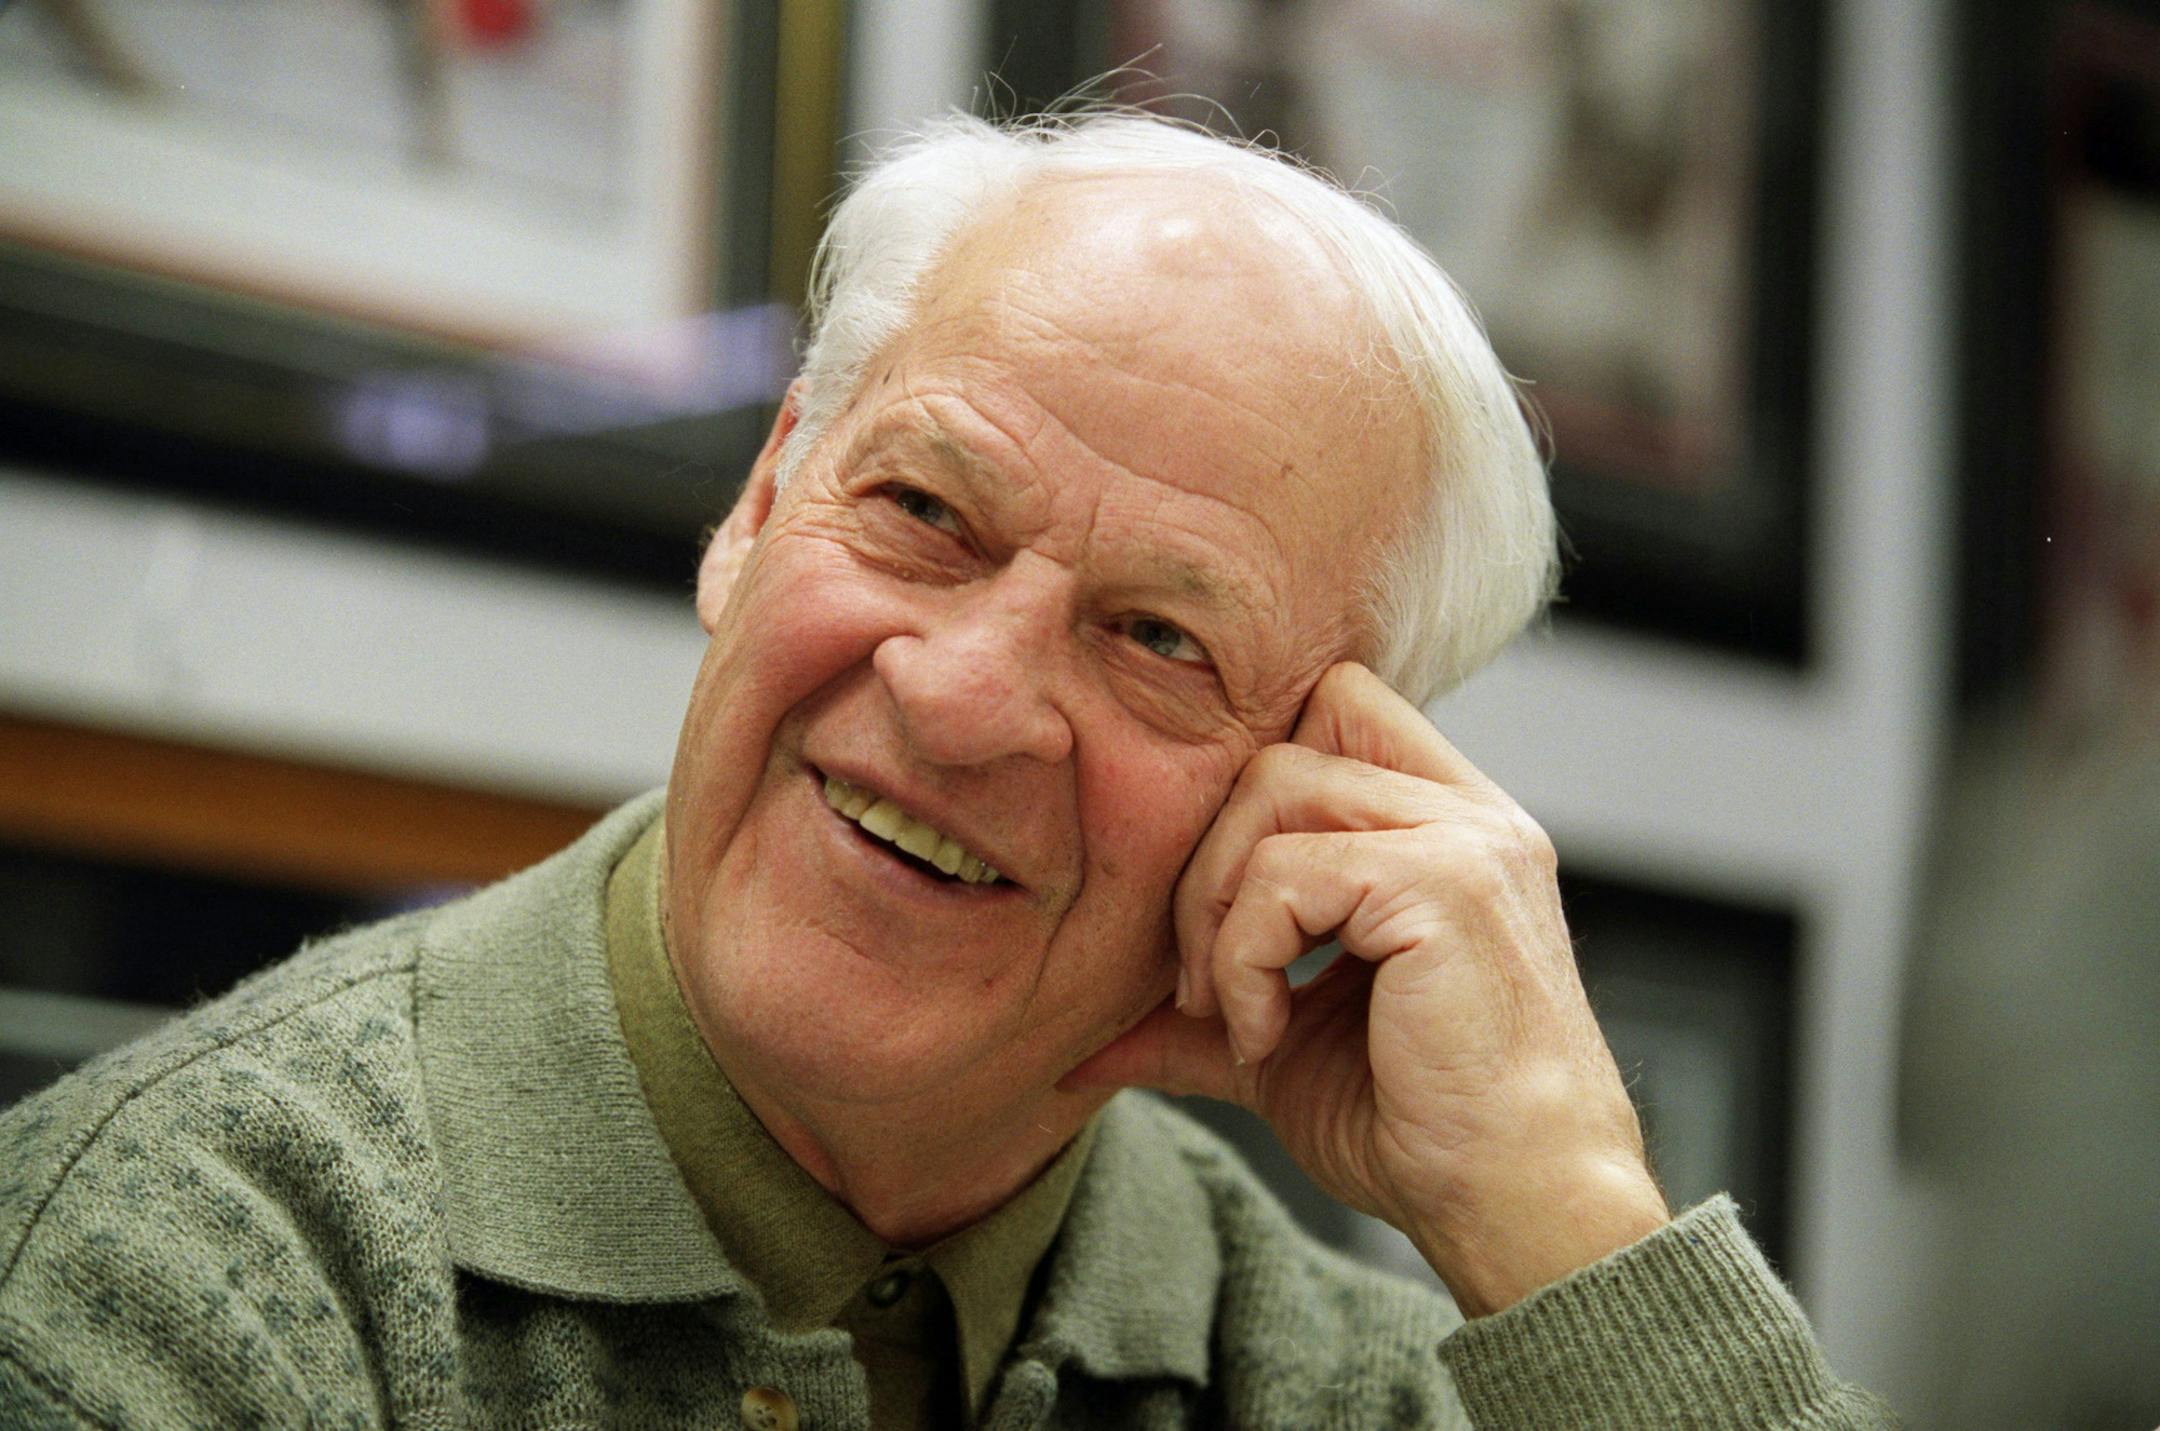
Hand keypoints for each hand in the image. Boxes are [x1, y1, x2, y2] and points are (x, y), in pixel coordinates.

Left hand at [1065, 663, 1669, 1314]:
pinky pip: (1287, 872)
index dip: (1251, 789)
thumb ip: (1204, 1011)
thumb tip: (1087, 1037)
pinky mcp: (1444, 882)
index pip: (1332, 709)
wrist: (1516, 1210)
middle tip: (1198, 977)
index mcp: (1448, 829)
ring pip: (1274, 785)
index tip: (1224, 910)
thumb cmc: (1423, 1131)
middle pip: (1286, 739)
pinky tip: (1266, 1036)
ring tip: (1231, 1011)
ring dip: (1217, 904)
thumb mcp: (1287, 1051)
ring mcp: (1465, 839)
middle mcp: (1470, 815)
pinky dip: (1245, 956)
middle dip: (1211, 849)